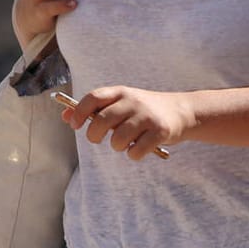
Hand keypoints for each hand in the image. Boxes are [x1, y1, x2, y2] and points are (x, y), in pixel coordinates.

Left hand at [64, 85, 192, 160]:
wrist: (182, 111)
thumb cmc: (144, 110)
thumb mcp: (121, 103)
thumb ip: (96, 109)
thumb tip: (65, 117)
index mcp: (121, 92)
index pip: (93, 97)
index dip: (78, 112)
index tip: (74, 125)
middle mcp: (133, 101)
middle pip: (101, 121)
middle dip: (94, 136)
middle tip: (97, 139)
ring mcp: (147, 116)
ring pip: (117, 140)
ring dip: (117, 147)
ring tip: (125, 143)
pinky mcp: (160, 131)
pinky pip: (135, 152)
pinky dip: (134, 155)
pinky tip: (140, 148)